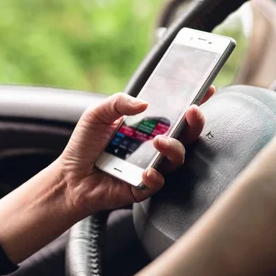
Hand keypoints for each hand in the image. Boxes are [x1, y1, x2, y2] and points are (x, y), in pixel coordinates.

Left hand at [58, 87, 214, 215]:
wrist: (70, 176)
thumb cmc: (85, 145)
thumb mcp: (97, 114)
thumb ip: (118, 103)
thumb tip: (144, 103)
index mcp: (146, 127)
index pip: (175, 113)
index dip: (193, 101)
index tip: (206, 89)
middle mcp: (153, 146)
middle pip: (185, 135)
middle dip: (194, 123)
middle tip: (191, 112)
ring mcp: (151, 166)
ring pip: (176, 158)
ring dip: (173, 148)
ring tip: (158, 141)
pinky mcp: (142, 187)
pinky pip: (158, 183)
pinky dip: (155, 177)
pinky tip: (147, 171)